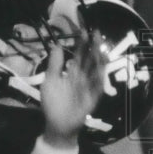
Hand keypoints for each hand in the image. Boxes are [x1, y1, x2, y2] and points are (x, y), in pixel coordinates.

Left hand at [40, 31, 105, 146]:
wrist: (58, 123)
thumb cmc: (52, 103)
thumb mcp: (50, 81)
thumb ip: (54, 64)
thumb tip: (56, 45)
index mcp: (71, 72)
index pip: (78, 54)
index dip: (81, 43)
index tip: (83, 30)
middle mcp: (82, 76)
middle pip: (89, 58)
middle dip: (92, 46)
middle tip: (95, 31)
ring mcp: (89, 85)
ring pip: (96, 68)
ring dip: (98, 57)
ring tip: (99, 45)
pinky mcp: (94, 95)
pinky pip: (98, 83)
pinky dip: (100, 73)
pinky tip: (102, 63)